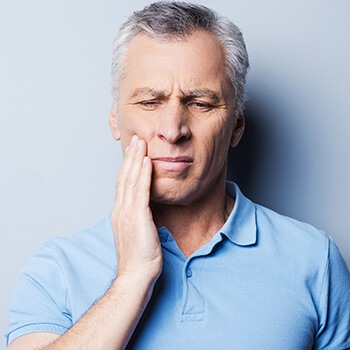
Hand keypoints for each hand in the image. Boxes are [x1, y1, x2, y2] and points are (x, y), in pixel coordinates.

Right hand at [111, 135, 161, 284]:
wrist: (136, 276)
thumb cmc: (139, 259)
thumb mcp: (136, 234)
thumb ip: (138, 219)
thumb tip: (145, 211)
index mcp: (120, 214)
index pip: (123, 185)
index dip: (127, 167)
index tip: (133, 153)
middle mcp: (121, 210)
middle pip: (124, 177)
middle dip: (130, 157)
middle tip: (135, 139)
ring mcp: (127, 213)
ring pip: (130, 180)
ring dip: (135, 159)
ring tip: (140, 143)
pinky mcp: (137, 217)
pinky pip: (140, 191)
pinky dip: (142, 174)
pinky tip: (146, 161)